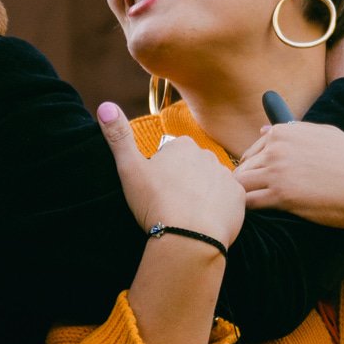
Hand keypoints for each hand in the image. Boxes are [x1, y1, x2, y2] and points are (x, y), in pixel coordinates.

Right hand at [98, 103, 245, 246]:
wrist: (187, 238)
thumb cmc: (156, 203)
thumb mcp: (129, 168)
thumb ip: (118, 136)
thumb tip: (105, 105)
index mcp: (182, 146)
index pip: (172, 155)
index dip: (161, 173)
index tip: (156, 190)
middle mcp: (208, 155)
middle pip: (192, 168)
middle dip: (184, 181)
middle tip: (170, 203)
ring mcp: (226, 176)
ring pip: (210, 183)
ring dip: (202, 194)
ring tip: (187, 216)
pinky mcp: (238, 197)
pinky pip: (228, 200)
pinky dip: (218, 209)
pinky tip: (205, 221)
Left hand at [235, 122, 343, 253]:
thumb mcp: (324, 135)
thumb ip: (292, 132)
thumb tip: (264, 129)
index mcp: (284, 131)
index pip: (251, 153)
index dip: (256, 171)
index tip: (266, 185)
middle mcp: (277, 147)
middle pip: (243, 169)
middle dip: (248, 186)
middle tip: (261, 202)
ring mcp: (277, 170)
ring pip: (240, 185)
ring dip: (246, 198)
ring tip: (262, 211)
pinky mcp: (281, 195)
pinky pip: (249, 202)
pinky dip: (250, 211)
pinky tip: (264, 217)